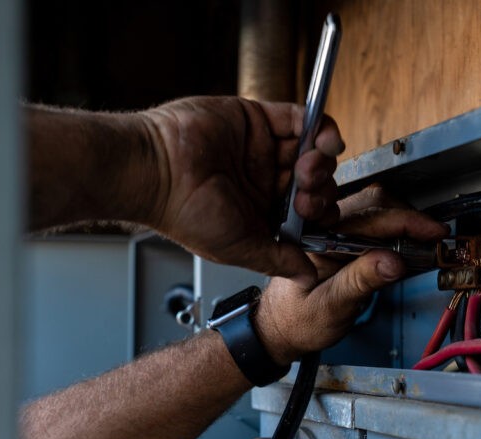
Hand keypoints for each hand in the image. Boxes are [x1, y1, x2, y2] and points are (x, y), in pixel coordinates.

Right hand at [142, 96, 344, 277]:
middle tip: (306, 194)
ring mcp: (263, 148)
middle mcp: (264, 179)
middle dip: (321, 188)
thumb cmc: (185, 213)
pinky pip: (301, 118)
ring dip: (322, 160)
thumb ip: (278, 259)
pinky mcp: (258, 119)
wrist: (156, 171)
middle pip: (314, 181)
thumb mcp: (240, 247)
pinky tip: (323, 141)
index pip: (307, 212)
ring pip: (311, 150)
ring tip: (308, 168)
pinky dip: (321, 128)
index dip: (320, 214)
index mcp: (261, 211)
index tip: (316, 218)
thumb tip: (308, 277)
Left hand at [255, 186, 449, 363]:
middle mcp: (322, 225)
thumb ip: (360, 282)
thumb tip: (394, 261)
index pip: (371, 218)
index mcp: (316, 237)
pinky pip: (372, 220)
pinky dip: (394, 228)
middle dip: (409, 217)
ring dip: (403, 221)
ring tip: (424, 242)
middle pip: (375, 203)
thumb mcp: (331, 307)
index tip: (435, 232)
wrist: (280, 327)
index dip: (409, 222)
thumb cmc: (298, 321)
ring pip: (375, 207)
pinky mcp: (340, 234)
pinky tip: (406, 244)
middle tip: (435, 237)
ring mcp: (332, 227)